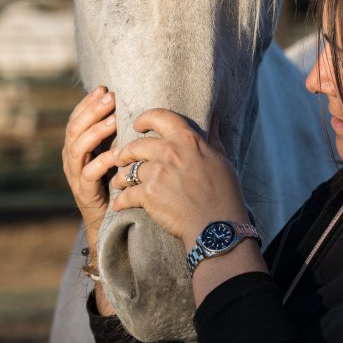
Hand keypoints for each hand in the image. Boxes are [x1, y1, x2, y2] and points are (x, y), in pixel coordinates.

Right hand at [62, 87, 117, 251]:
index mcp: (75, 145)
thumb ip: (114, 132)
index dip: (88, 102)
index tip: (103, 87)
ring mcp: (74, 174)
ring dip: (96, 131)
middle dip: (92, 110)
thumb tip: (129, 104)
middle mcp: (71, 157)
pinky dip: (103, 161)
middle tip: (110, 97)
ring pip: (77, 147)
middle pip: (75, 128)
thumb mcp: (111, 151)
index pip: (77, 118)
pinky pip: (89, 173)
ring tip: (114, 120)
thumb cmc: (113, 179)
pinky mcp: (83, 191)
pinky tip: (118, 153)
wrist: (107, 218)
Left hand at [111, 110, 248, 246]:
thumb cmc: (224, 193)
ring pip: (127, 170)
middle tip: (122, 158)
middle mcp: (169, 151)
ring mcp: (156, 172)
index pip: (159, 117)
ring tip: (119, 183)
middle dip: (125, 153)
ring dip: (121, 177)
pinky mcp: (147, 194)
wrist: (217, 225)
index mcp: (187, 139)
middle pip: (135, 145)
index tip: (138, 126)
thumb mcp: (222, 160)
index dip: (144, 119)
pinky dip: (120, 201)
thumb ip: (213, 139)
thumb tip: (215, 119)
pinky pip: (125, 195)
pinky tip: (118, 205)